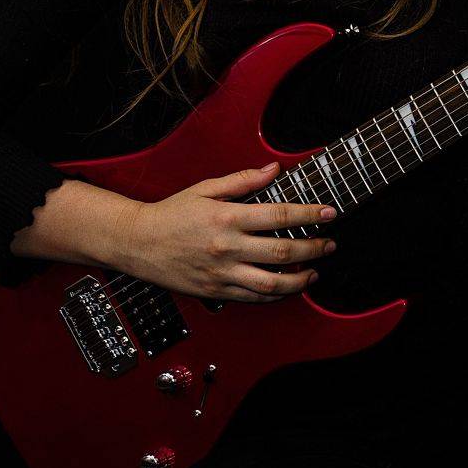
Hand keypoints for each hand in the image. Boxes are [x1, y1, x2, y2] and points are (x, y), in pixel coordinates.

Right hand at [118, 162, 337, 302]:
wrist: (136, 243)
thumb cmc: (170, 214)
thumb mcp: (205, 189)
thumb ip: (242, 180)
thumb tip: (273, 170)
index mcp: (227, 218)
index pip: (279, 216)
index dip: (309, 214)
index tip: (330, 212)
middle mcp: (227, 248)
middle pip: (283, 252)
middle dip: (314, 248)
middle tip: (330, 244)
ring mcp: (222, 273)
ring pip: (272, 283)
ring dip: (300, 279)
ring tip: (315, 271)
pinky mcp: (216, 292)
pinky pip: (253, 298)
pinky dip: (275, 295)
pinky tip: (287, 287)